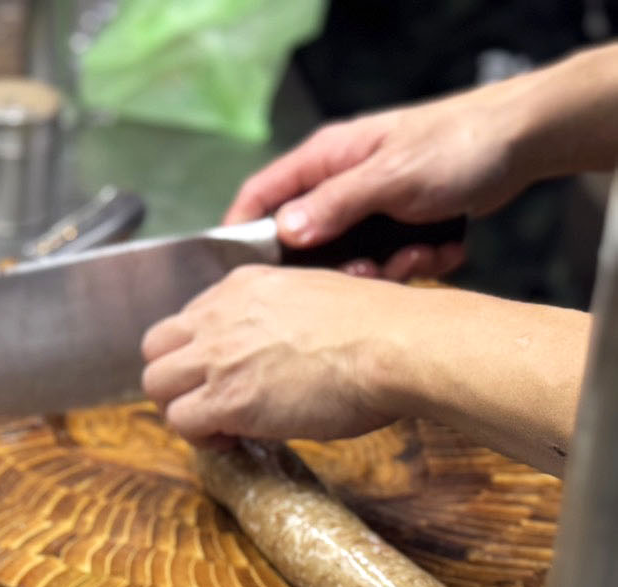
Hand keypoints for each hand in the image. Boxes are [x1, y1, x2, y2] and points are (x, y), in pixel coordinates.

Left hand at [141, 266, 406, 445]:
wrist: (398, 345)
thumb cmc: (379, 328)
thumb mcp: (313, 297)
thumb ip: (275, 318)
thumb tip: (270, 351)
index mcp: (242, 285)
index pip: (186, 320)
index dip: (195, 354)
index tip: (220, 374)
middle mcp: (221, 315)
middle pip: (155, 349)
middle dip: (174, 380)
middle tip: (206, 402)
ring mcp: (219, 356)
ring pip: (156, 385)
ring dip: (181, 409)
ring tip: (218, 425)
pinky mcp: (227, 398)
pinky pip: (181, 421)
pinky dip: (199, 437)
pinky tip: (230, 439)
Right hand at [223, 86, 532, 279]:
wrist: (523, 142)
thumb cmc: (455, 144)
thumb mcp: (389, 176)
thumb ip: (334, 205)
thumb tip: (284, 232)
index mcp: (325, 160)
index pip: (262, 194)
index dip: (241, 230)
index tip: (234, 272)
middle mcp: (340, 183)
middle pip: (307, 239)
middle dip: (336, 266)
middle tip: (365, 273)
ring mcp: (370, 205)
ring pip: (351, 256)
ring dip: (383, 269)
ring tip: (415, 259)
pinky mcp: (400, 224)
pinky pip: (389, 259)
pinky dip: (414, 263)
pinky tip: (440, 250)